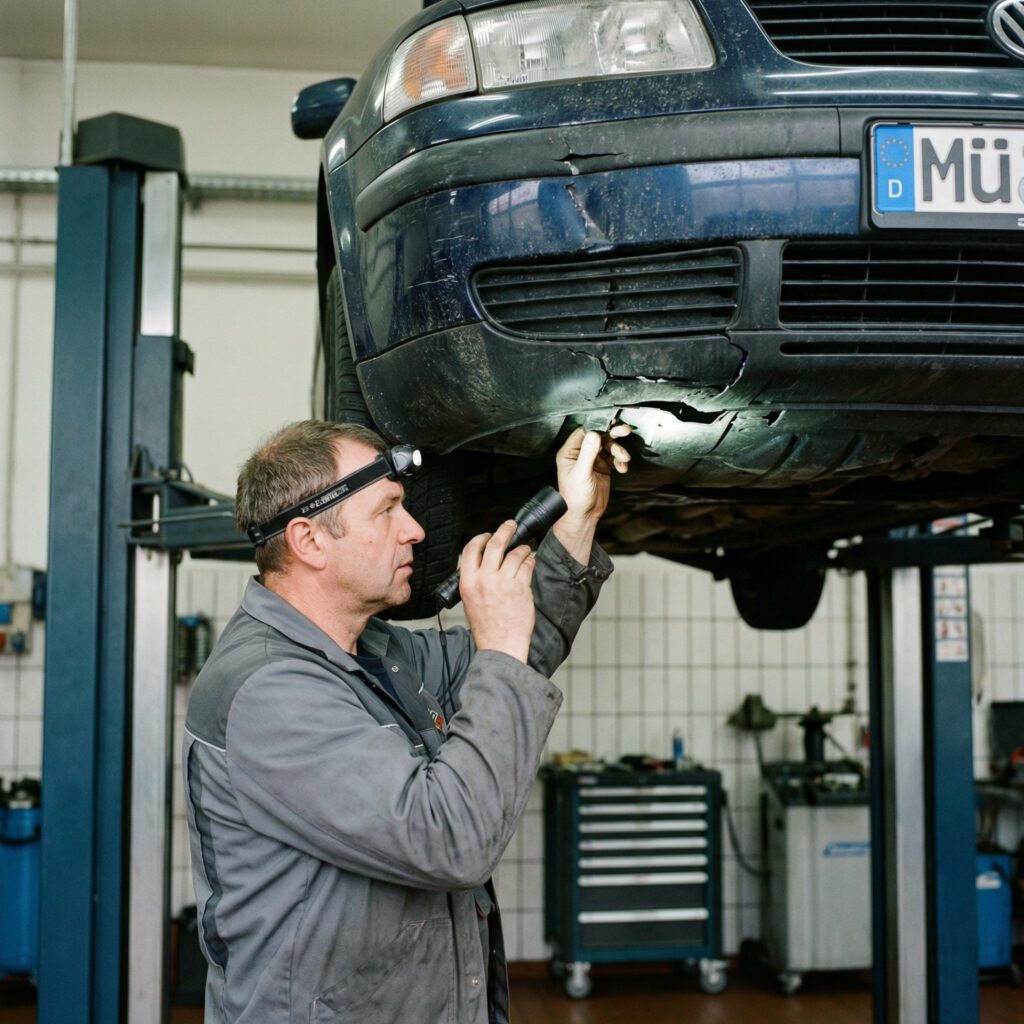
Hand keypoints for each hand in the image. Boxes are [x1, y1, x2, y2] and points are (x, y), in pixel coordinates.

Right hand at [459, 521, 535, 662]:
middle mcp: (484, 580)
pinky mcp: (521, 588)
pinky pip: (527, 566)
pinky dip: (530, 561)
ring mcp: (503, 583)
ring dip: (523, 548)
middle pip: (495, 544)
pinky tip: (531, 562)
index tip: (488, 535)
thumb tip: (486, 561)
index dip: (481, 538)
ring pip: (515, 554)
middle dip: (505, 530)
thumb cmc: (487, 626)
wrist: (500, 645)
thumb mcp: (470, 600)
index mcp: (468, 582)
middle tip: (511, 525)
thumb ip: (476, 580)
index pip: (471, 549)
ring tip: (526, 549)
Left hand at [555, 423, 630, 525]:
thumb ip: (588, 453)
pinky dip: (620, 461)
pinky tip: (622, 468)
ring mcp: (593, 460)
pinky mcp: (603, 468)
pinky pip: (614, 458)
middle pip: (598, 436)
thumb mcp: (581, 474)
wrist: (583, 516)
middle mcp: (580, 454)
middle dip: (612, 434)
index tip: (610, 425)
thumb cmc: (574, 498)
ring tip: (624, 458)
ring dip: (618, 450)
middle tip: (624, 430)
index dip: (598, 427)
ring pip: (608, 446)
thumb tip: (594, 434)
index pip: (583, 432)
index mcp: (569, 453)